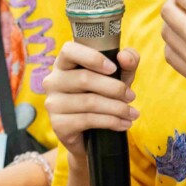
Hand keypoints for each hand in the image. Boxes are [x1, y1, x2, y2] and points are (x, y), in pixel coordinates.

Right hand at [42, 42, 138, 159]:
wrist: (92, 135)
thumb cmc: (104, 96)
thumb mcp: (119, 77)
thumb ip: (127, 62)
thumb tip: (125, 57)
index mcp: (64, 63)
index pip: (69, 50)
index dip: (92, 57)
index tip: (113, 68)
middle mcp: (53, 81)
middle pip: (84, 78)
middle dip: (114, 88)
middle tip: (131, 96)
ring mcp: (53, 104)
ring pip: (89, 101)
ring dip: (117, 108)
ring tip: (132, 113)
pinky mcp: (58, 125)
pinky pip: (87, 120)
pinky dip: (111, 122)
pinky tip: (124, 124)